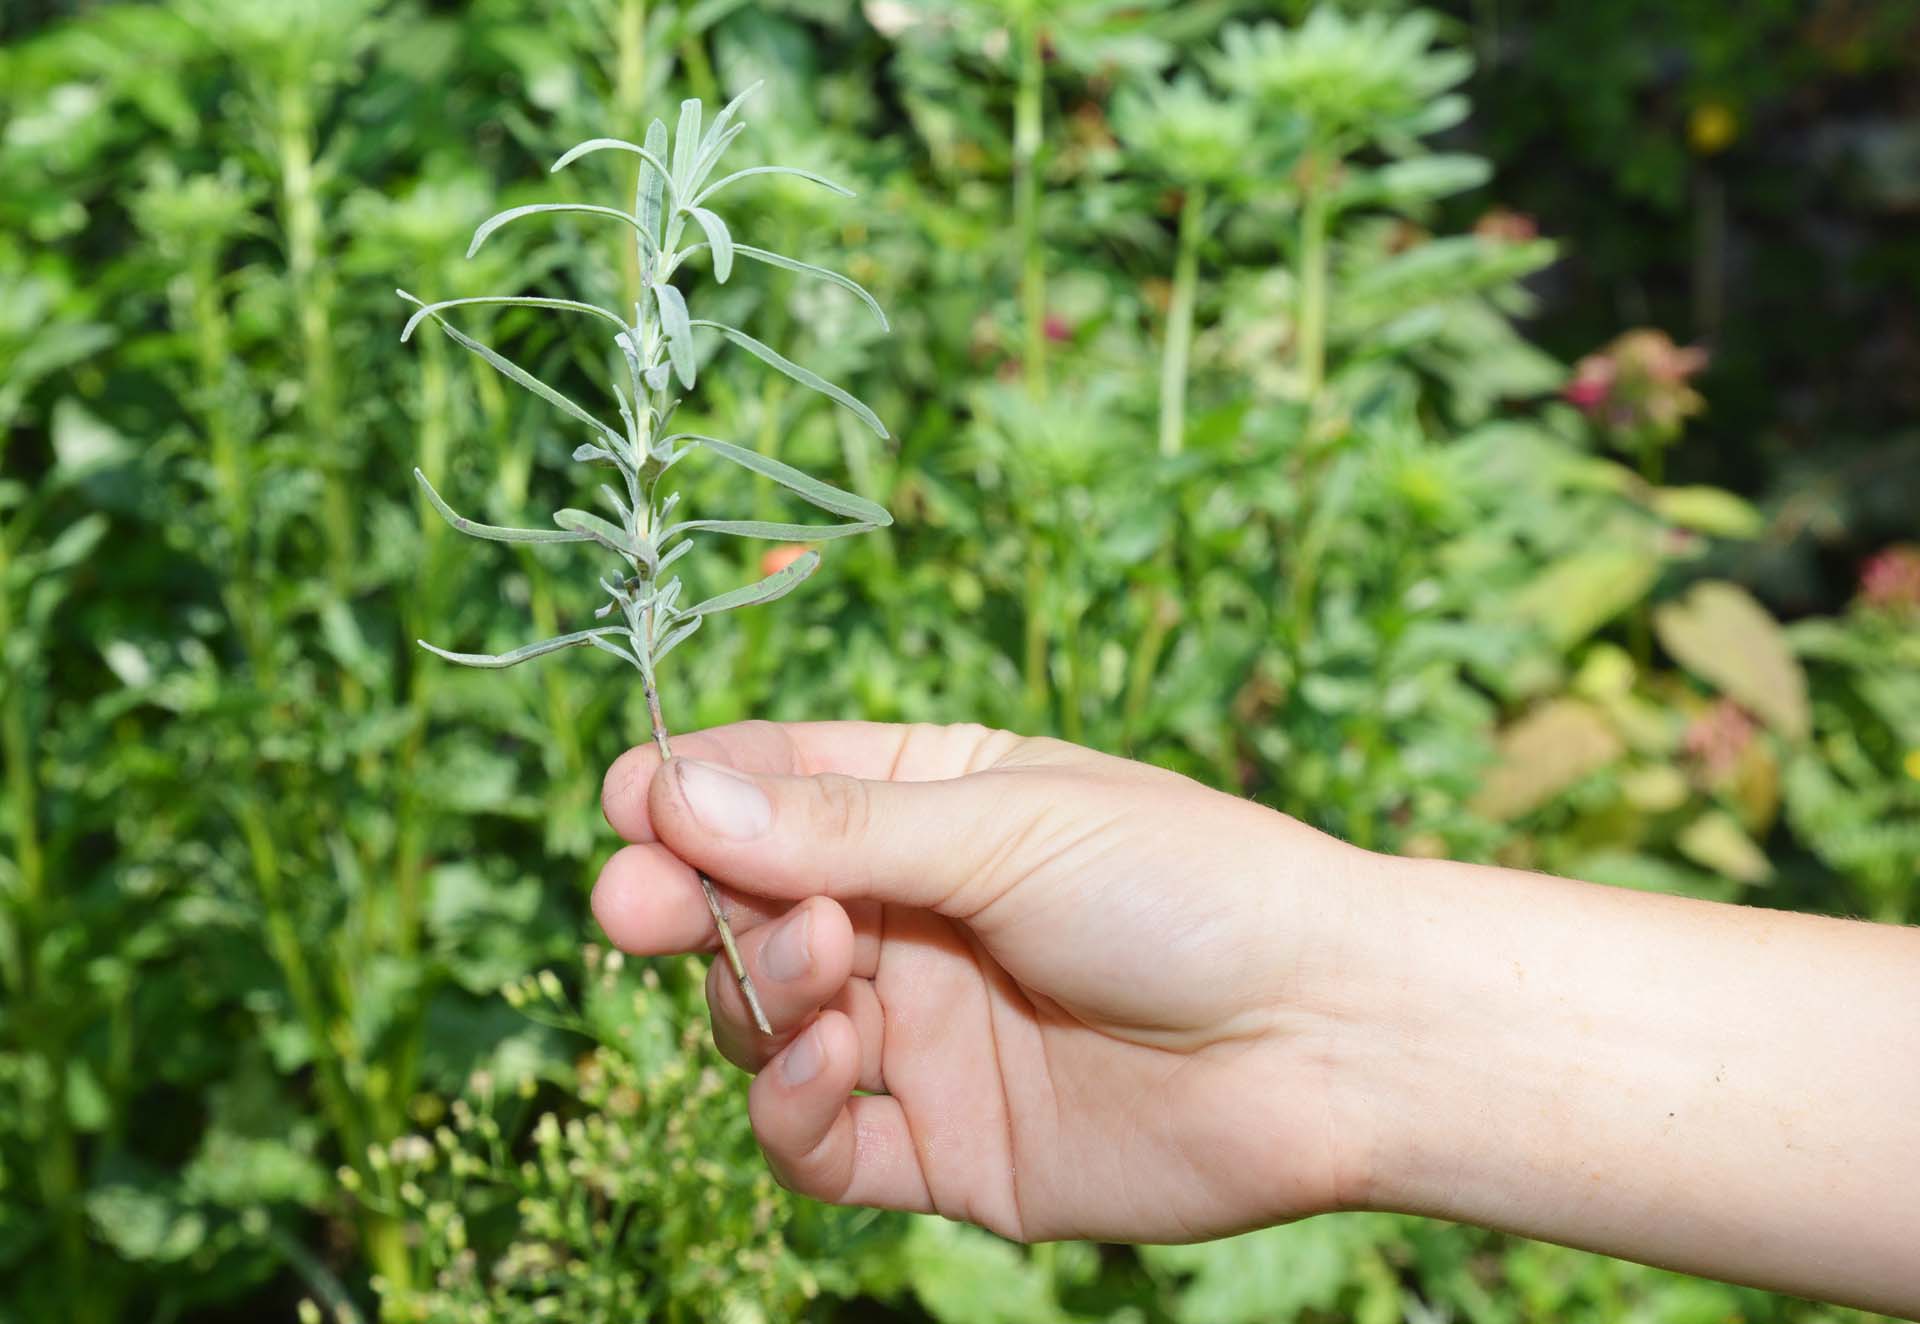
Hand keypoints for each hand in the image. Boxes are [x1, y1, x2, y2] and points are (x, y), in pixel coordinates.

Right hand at [592, 720, 1368, 1242]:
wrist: (1332, 1038)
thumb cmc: (1192, 888)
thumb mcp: (1006, 827)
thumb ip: (836, 829)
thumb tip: (669, 792)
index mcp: (937, 803)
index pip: (776, 789)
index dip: (691, 796)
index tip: (628, 803)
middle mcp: (919, 917)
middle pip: (750, 911)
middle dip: (687, 905)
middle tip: (635, 906)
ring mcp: (928, 1036)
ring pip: (770, 1024)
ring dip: (765, 997)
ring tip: (828, 970)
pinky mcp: (947, 1149)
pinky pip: (823, 1143)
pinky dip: (796, 1110)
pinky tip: (833, 1067)